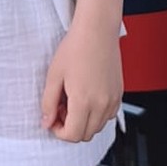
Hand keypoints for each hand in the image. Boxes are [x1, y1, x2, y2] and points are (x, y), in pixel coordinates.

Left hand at [41, 21, 122, 142]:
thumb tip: (47, 122)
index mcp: (83, 101)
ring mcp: (113, 100)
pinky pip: (108, 116)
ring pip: (97, 127)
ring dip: (84, 122)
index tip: (53, 120)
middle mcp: (102, 104)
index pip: (72, 135)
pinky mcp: (119, 94)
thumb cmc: (76, 47)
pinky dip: (96, 114)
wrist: (97, 30)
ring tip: (74, 101)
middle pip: (85, 135)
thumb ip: (48, 103)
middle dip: (70, 128)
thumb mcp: (54, 76)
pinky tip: (87, 97)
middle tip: (61, 109)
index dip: (59, 132)